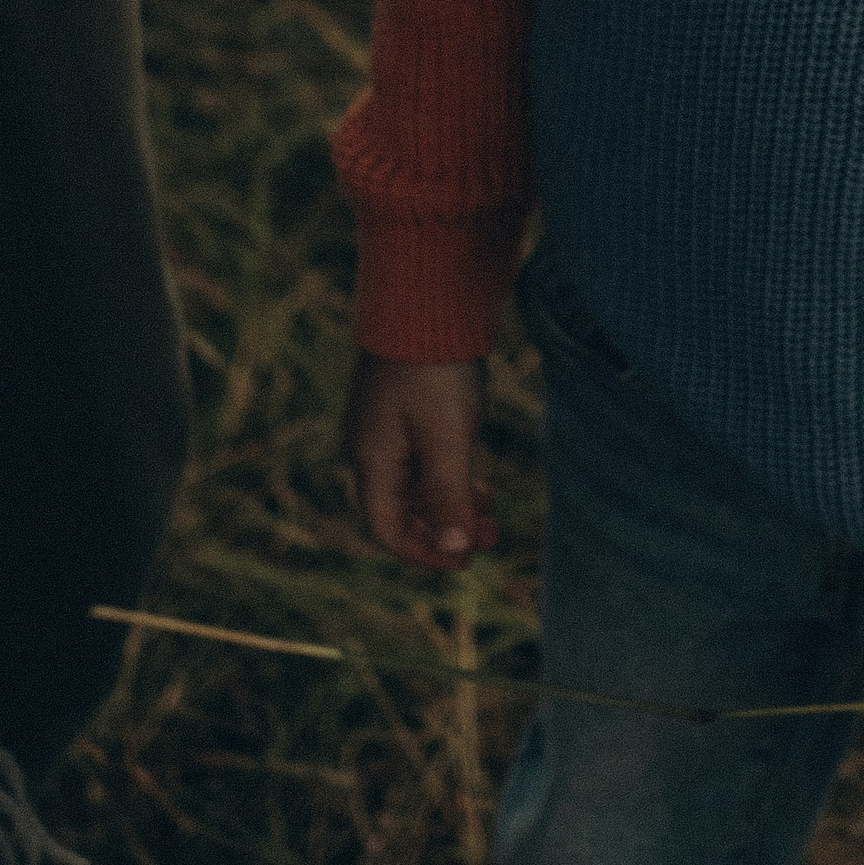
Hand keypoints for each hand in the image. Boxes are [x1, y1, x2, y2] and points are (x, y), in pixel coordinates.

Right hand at [346, 352, 496, 570]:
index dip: (425, 551)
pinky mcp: (404, 408)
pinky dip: (449, 475)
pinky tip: (476, 477)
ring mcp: (386, 426)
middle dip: (446, 528)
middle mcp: (371, 448)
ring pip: (417, 483)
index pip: (389, 528)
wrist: (426, 302)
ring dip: (452, 502)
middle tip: (491, 538)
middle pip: (403, 509)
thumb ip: (449, 497)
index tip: (465, 561)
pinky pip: (423, 457)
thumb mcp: (447, 439)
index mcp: (372, 460)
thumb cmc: (433, 371)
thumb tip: (454, 550)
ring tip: (492, 508)